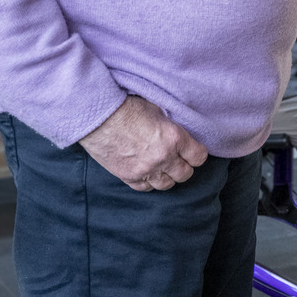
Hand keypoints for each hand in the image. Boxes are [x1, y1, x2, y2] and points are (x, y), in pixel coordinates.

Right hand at [79, 96, 207, 191]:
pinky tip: (149, 173)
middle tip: (180, 159)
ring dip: (168, 176)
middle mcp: (163, 157)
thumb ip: (172, 126)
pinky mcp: (128, 177)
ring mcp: (145, 170)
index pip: (199, 157)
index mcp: (174, 138)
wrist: (98, 117)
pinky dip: (149, 182)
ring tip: (165, 167)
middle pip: (185, 174)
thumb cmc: (128, 108)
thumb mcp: (158, 110)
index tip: (194, 151)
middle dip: (185, 166)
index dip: (198, 154)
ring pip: (166, 184)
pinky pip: (146, 188)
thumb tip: (181, 132)